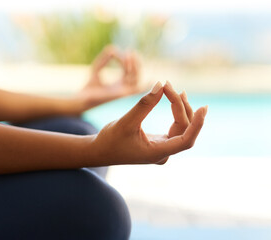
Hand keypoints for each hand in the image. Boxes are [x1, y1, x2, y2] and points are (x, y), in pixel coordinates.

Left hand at [78, 45, 140, 110]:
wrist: (84, 97)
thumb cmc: (90, 85)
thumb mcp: (97, 67)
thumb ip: (104, 58)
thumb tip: (113, 49)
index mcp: (119, 84)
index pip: (129, 72)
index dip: (128, 61)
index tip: (123, 51)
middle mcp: (123, 89)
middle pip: (136, 75)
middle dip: (136, 62)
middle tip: (130, 51)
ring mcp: (123, 92)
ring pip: (136, 79)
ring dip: (135, 66)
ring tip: (129, 54)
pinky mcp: (122, 94)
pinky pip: (133, 84)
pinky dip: (132, 72)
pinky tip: (126, 63)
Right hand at [92, 82, 206, 164]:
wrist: (99, 151)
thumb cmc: (110, 140)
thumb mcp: (126, 121)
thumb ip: (144, 104)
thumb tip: (161, 84)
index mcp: (157, 153)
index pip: (186, 141)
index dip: (197, 124)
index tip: (204, 108)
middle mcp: (163, 153)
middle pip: (184, 130)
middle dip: (181, 107)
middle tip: (169, 86)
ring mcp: (162, 149)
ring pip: (181, 129)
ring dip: (180, 109)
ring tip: (176, 90)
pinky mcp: (159, 143)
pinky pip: (175, 129)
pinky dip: (176, 114)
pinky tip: (176, 100)